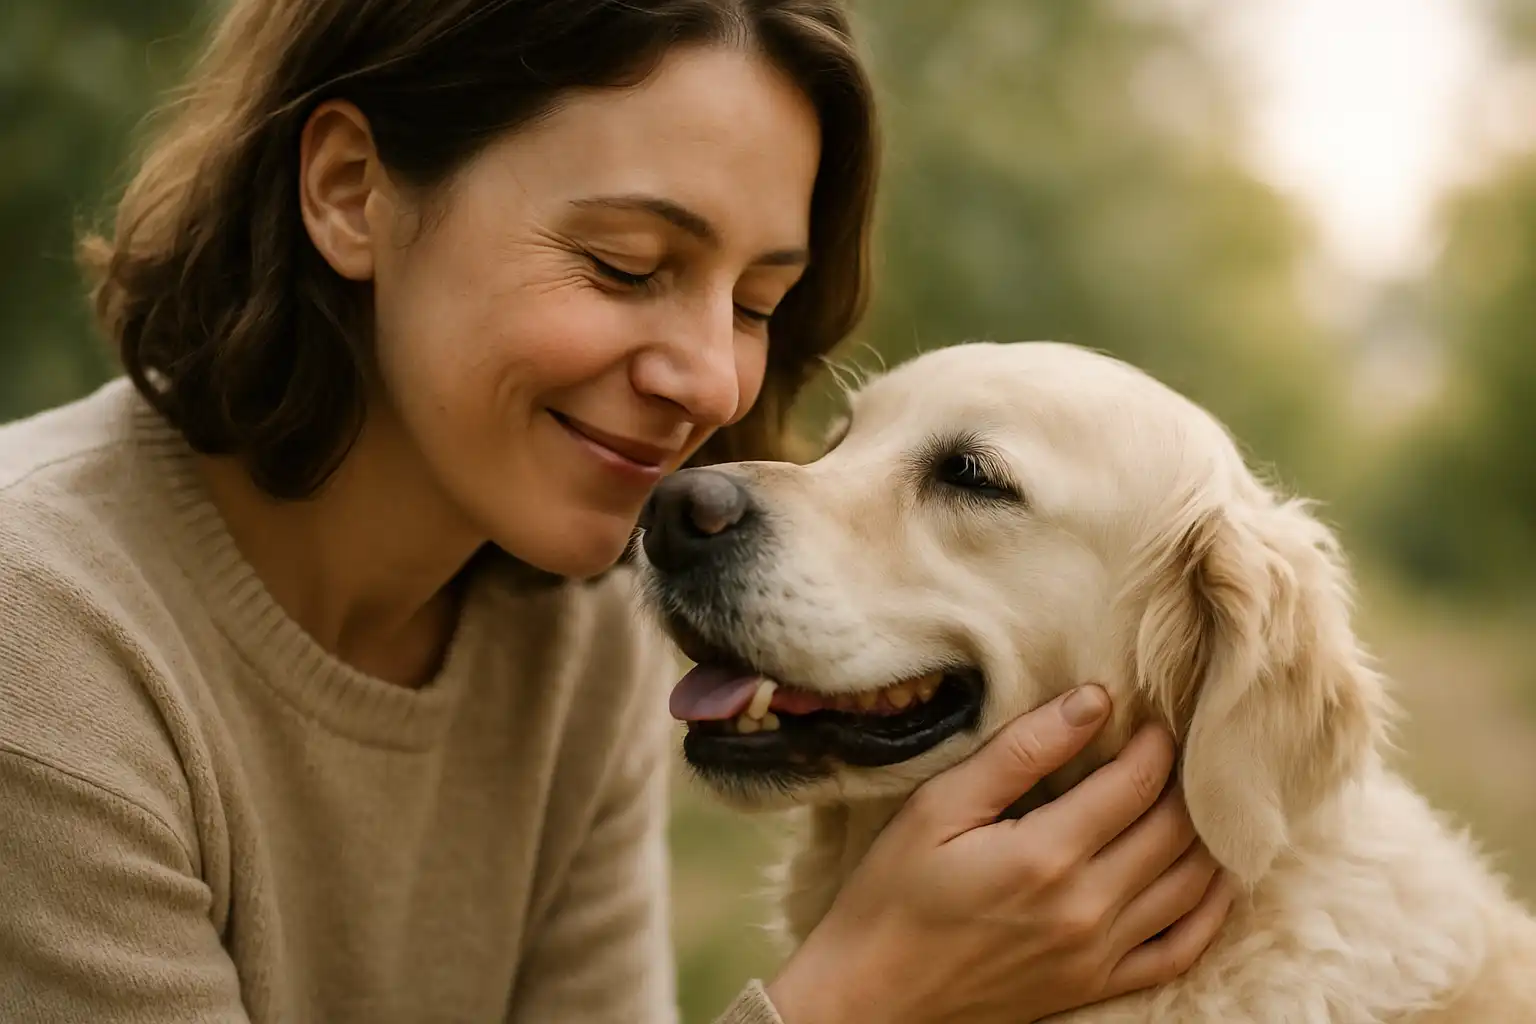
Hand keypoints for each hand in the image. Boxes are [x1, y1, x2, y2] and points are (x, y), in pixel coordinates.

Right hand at [765, 685, 1233, 1023]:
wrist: (872, 993)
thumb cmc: (893, 892)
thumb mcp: (939, 806)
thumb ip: (1020, 752)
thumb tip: (1092, 701)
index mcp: (1046, 855)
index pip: (1136, 784)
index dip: (1155, 743)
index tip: (1153, 717)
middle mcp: (1086, 908)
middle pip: (1174, 830)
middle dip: (1185, 780)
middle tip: (1179, 749)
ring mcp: (1097, 953)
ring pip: (1190, 885)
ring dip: (1206, 834)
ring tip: (1195, 797)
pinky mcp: (1095, 985)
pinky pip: (1181, 948)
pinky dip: (1210, 909)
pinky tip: (1211, 876)